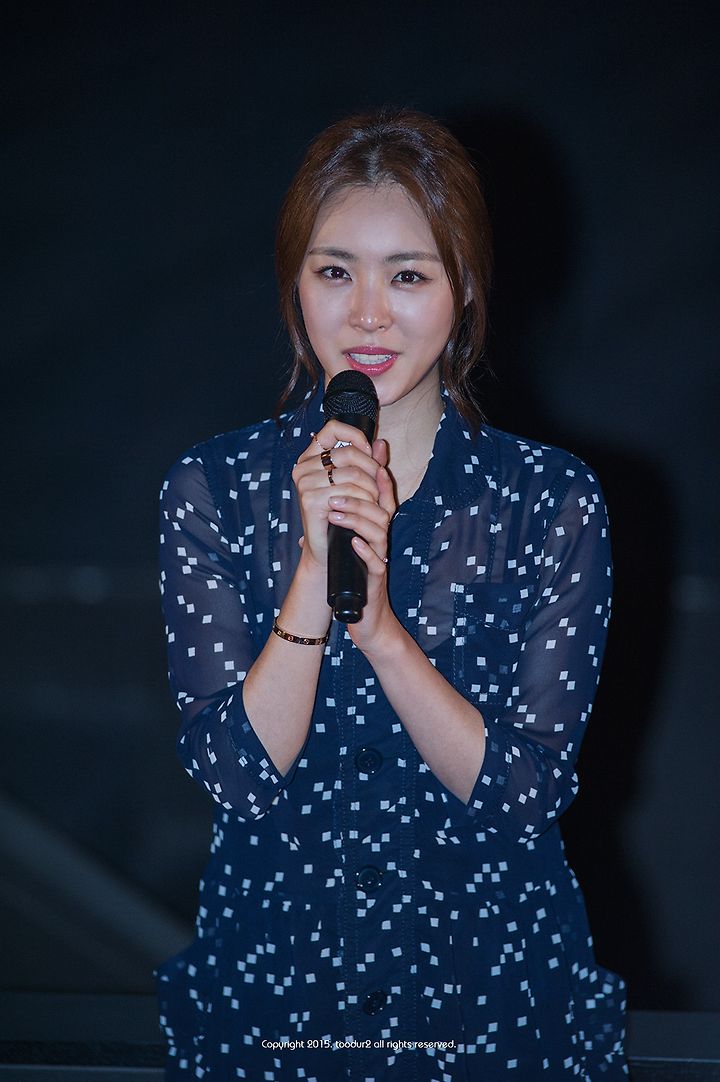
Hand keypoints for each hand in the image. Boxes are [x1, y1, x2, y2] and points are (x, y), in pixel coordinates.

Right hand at [291, 421, 379, 571]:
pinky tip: (360, 513)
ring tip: (372, 504)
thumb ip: (370, 463)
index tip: (369, 453)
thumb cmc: (344, 517)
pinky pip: (348, 492)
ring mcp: (304, 483)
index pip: (333, 428)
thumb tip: (381, 443)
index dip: (356, 436)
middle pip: (349, 452)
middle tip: (377, 488)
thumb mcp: (361, 486)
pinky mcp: (310, 500)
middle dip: (371, 469)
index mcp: (311, 458)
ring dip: (371, 490)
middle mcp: (303, 467)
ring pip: (353, 474)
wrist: (330, 550)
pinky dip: (363, 503)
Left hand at [331, 439, 398, 652]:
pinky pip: (376, 560)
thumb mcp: (346, 537)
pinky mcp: (376, 577)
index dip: (378, 477)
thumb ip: (342, 515)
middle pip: (381, 509)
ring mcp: (380, 556)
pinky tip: (351, 543)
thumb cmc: (352, 569)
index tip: (361, 464)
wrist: (362, 610)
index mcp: (374, 525)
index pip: (383, 496)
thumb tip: (331, 491)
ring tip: (334, 513)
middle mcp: (381, 538)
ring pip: (378, 531)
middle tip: (333, 492)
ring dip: (357, 520)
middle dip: (359, 497)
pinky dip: (365, 550)